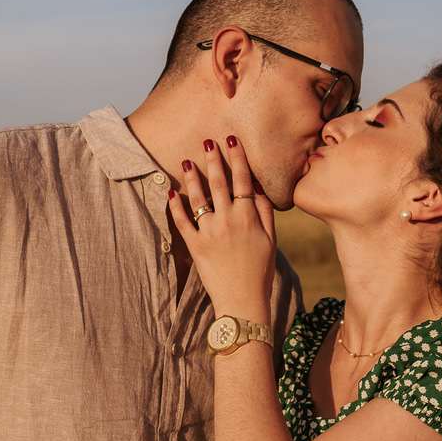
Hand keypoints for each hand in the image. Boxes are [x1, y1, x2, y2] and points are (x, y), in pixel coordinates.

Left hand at [169, 137, 276, 313]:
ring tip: (186, 161)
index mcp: (248, 216)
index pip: (243, 179)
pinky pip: (182, 222)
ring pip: (199, 198)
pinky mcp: (195, 246)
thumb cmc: (260, 271)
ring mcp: (210, 232)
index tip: (231, 140)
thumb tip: (256, 187)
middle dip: (213, 159)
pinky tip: (171, 192)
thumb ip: (264, 212)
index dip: (237, 157)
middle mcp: (228, 220)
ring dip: (192, 177)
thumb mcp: (271, 240)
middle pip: (219, 183)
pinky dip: (175, 207)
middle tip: (206, 142)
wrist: (243, 300)